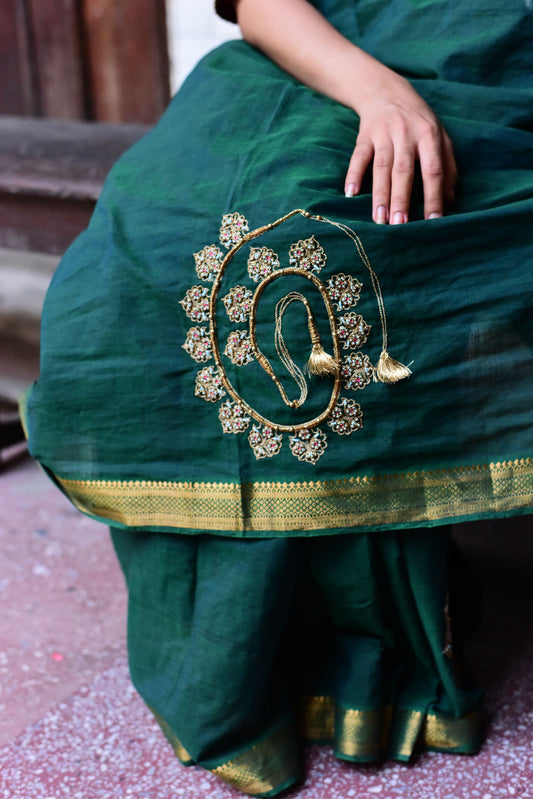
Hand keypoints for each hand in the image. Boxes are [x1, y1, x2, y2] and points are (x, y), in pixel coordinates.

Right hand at [344, 73, 456, 223]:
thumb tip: (451, 200)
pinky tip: (350, 193)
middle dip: (402, 198)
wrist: (386, 92)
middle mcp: (406, 134)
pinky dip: (353, 174)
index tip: (433, 220)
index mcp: (429, 135)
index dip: (434, 195)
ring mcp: (383, 134)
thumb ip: (448, 166)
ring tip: (380, 219)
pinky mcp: (364, 136)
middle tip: (400, 225)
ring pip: (381, 167)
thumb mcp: (439, 137)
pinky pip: (358, 157)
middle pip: (404, 170)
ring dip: (380, 194)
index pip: (433, 170)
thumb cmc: (418, 121)